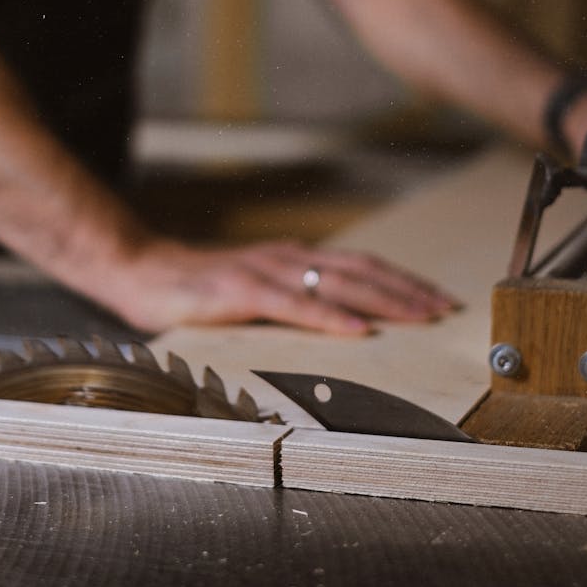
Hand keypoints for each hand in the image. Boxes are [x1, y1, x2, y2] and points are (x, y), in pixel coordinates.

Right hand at [105, 239, 459, 335]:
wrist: (142, 272)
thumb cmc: (199, 290)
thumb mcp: (256, 294)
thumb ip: (292, 302)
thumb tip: (338, 324)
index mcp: (294, 259)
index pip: (361, 267)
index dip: (401, 281)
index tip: (437, 299)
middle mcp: (288, 257)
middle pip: (361, 270)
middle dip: (406, 290)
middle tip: (444, 308)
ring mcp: (266, 270)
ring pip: (337, 282)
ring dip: (383, 299)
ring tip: (418, 316)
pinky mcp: (241, 289)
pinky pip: (294, 304)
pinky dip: (329, 315)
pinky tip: (357, 328)